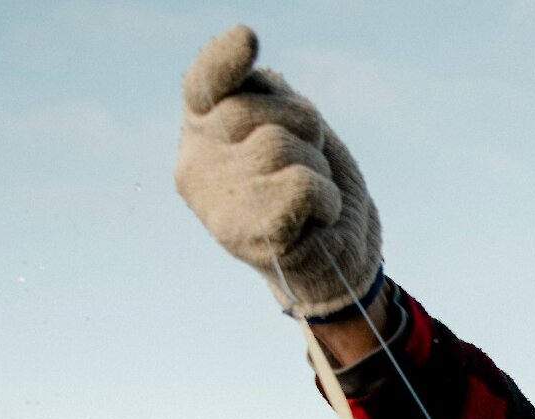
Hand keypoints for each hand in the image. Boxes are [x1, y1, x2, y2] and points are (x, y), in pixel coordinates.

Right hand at [174, 25, 381, 318]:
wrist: (337, 265)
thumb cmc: (316, 189)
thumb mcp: (295, 129)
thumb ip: (266, 93)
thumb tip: (246, 54)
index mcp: (202, 133)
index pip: (204, 84)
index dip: (224, 60)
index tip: (247, 38)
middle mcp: (196, 165)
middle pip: (253, 108)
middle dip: (300, 125)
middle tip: (306, 162)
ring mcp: (215, 201)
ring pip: (278, 144)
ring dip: (316, 167)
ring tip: (310, 195)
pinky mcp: (242, 234)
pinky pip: (301, 185)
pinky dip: (325, 199)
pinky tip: (316, 219)